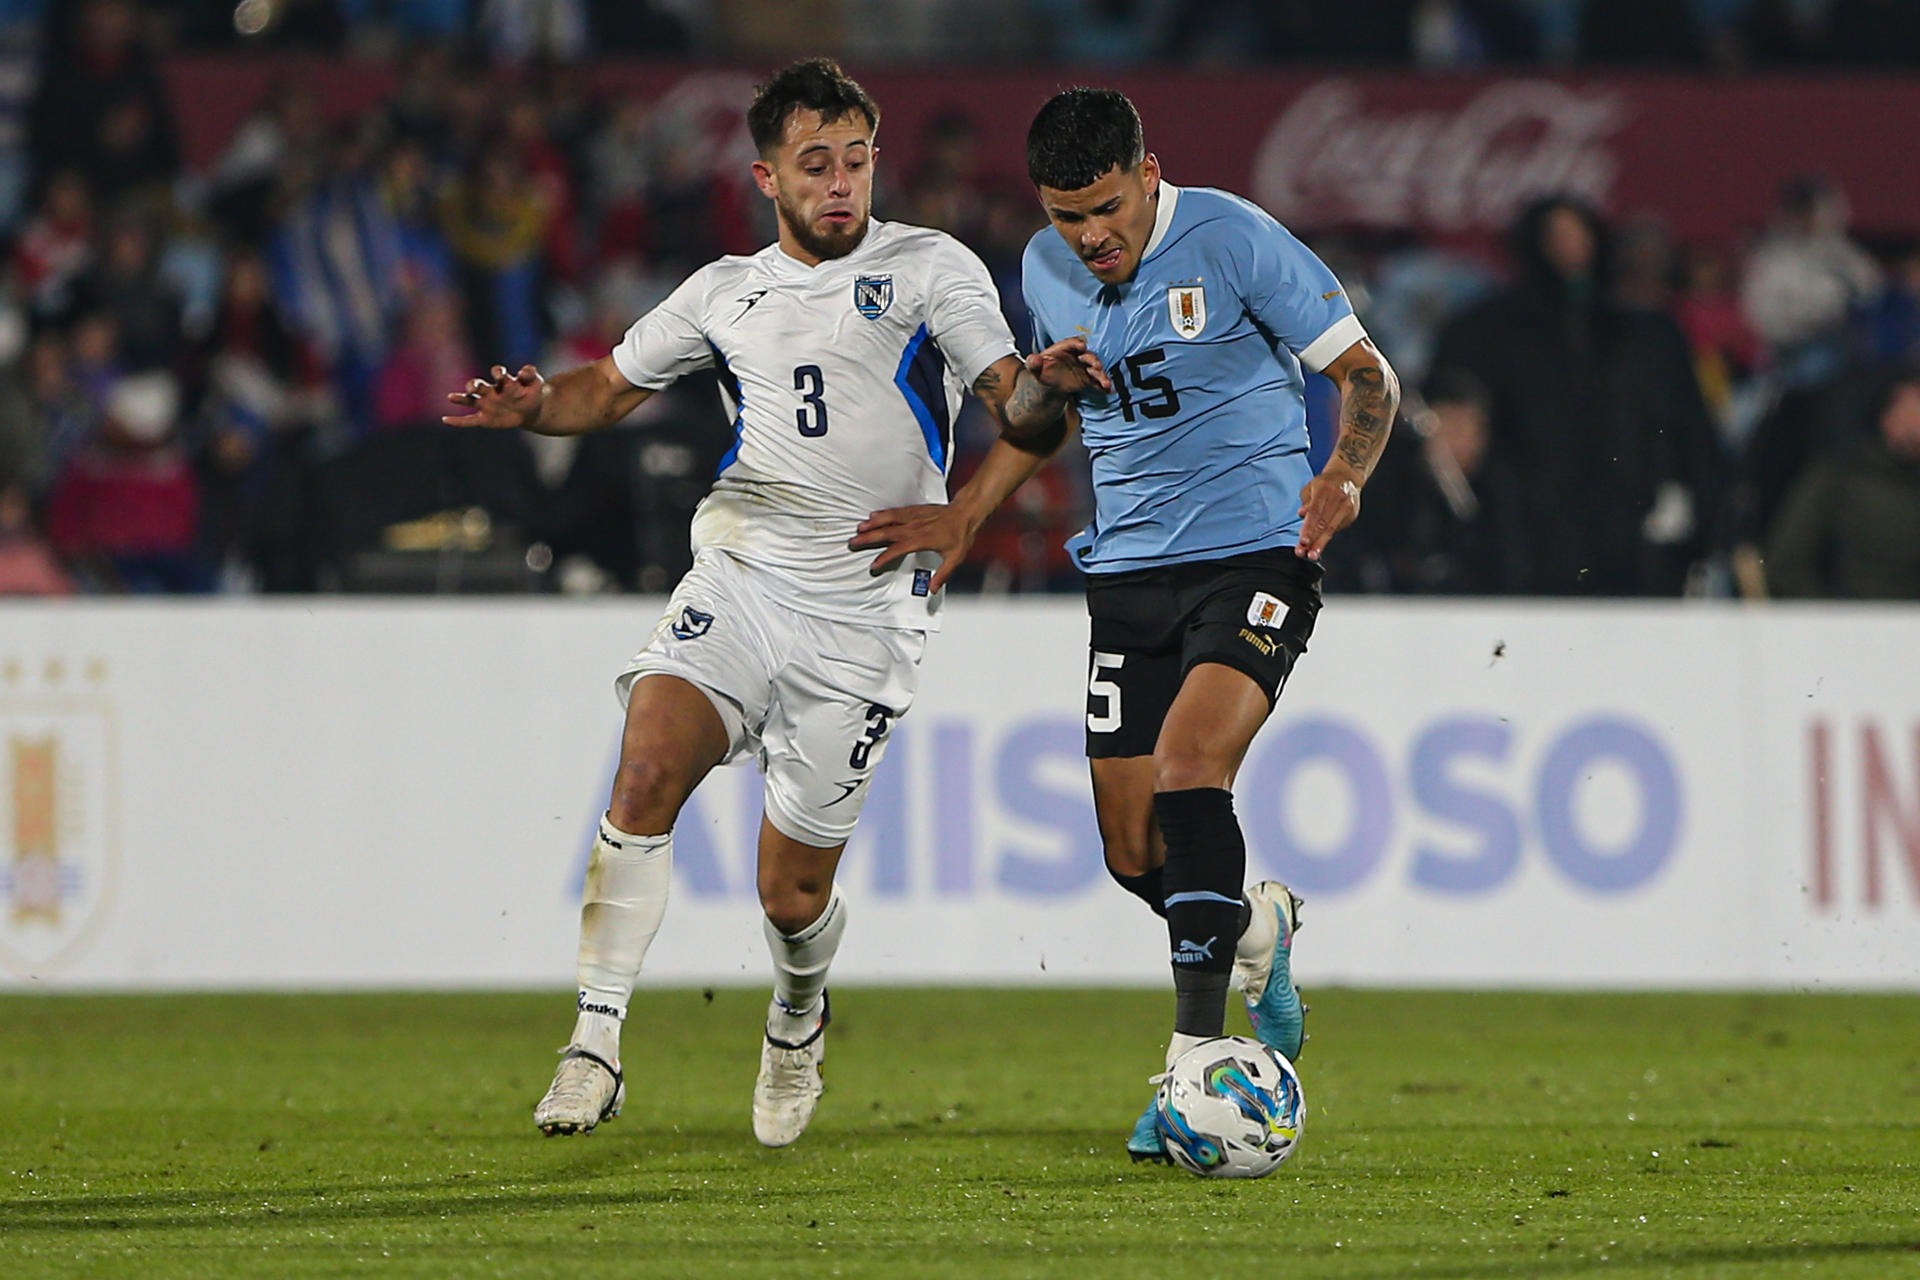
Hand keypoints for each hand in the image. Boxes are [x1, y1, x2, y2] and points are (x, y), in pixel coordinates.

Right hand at [443, 364, 544, 429]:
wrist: (532, 410)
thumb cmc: (532, 392)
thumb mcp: (535, 383)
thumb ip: (530, 375)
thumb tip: (526, 369)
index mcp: (504, 381)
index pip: (498, 373)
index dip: (499, 373)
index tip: (500, 374)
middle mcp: (491, 391)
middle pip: (479, 385)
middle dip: (474, 385)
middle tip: (472, 387)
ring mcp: (486, 404)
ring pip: (470, 400)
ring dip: (461, 398)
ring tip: (451, 397)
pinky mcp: (485, 418)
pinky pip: (469, 420)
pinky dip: (458, 421)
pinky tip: (445, 420)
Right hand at [849, 503, 975, 591]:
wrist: (966, 512)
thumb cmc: (960, 534)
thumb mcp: (955, 558)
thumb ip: (942, 575)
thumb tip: (933, 589)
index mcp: (922, 539)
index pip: (898, 549)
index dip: (885, 558)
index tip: (874, 565)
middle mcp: (915, 527)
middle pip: (887, 532)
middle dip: (869, 538)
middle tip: (854, 542)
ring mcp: (914, 517)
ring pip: (888, 519)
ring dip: (873, 524)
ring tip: (859, 528)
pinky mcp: (915, 510)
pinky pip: (895, 511)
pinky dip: (883, 513)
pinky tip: (874, 515)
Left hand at [1026, 337, 1110, 395]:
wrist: (1048, 383)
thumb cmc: (1042, 371)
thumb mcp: (1035, 367)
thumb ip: (1033, 363)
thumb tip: (1033, 359)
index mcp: (1064, 349)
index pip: (1072, 344)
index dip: (1077, 344)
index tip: (1082, 346)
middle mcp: (1077, 355)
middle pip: (1087, 355)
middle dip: (1093, 359)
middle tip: (1096, 365)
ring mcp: (1084, 367)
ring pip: (1094, 369)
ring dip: (1101, 374)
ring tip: (1105, 382)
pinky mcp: (1088, 378)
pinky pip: (1096, 381)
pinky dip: (1102, 385)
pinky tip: (1108, 390)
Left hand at [1296, 464, 1361, 561]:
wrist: (1347, 476)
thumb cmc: (1325, 484)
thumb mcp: (1311, 487)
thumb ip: (1306, 501)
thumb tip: (1302, 514)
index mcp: (1325, 489)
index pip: (1316, 512)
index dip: (1309, 528)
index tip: (1304, 541)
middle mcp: (1338, 498)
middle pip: (1325, 523)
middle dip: (1315, 540)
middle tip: (1307, 554)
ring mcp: (1347, 506)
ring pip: (1332, 528)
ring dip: (1321, 543)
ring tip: (1313, 555)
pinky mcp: (1352, 514)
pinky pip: (1338, 528)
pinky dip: (1327, 537)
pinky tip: (1319, 545)